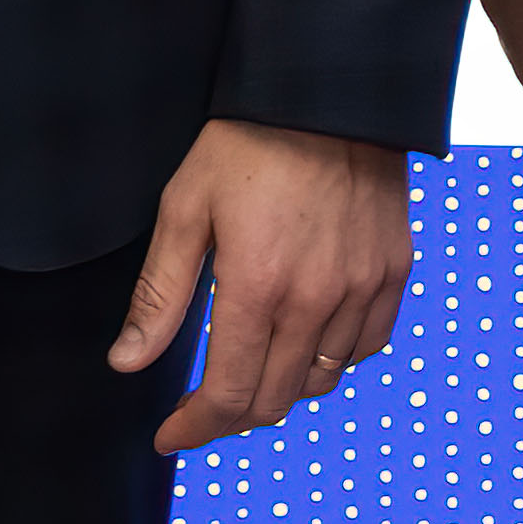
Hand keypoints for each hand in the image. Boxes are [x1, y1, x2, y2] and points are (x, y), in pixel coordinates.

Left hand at [111, 119, 410, 447]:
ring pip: (322, 379)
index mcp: (258, 287)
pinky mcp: (394, 270)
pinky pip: (367, 345)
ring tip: (252, 369)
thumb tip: (129, 364)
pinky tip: (307, 341)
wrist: (330, 88)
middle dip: (230, 417)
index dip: (195, 429)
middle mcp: (317, 298)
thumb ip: (160, 294)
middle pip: (274, 399)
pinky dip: (334, 359)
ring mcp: (363, 287)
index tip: (171, 434)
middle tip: (202, 407)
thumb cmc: (249, 142)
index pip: (229, 395)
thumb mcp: (185, 208)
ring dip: (281, 389)